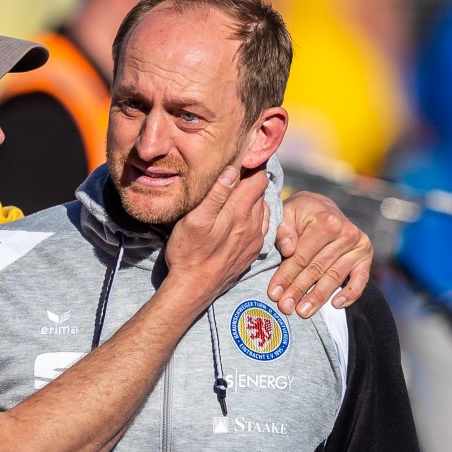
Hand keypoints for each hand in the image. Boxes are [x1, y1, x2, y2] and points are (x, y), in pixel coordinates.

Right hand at [164, 166, 268, 311]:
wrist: (193, 289)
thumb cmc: (188, 252)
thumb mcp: (195, 219)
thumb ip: (216, 194)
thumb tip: (232, 170)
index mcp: (240, 212)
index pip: (259, 179)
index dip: (251, 167)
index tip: (239, 162)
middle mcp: (254, 224)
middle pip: (262, 193)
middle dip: (251, 182)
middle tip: (233, 178)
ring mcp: (255, 239)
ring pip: (263, 209)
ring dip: (253, 201)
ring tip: (235, 198)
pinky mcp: (253, 252)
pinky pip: (262, 227)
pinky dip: (254, 218)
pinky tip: (239, 221)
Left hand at [269, 191, 371, 316]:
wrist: (322, 207)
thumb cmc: (300, 214)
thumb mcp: (287, 214)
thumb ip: (284, 230)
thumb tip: (288, 248)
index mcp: (326, 222)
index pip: (302, 256)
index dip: (286, 275)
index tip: (273, 293)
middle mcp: (346, 233)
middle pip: (317, 269)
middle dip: (299, 290)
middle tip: (285, 308)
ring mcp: (358, 246)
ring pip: (334, 277)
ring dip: (318, 297)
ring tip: (302, 312)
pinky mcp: (366, 256)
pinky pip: (360, 280)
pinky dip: (350, 294)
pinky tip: (336, 305)